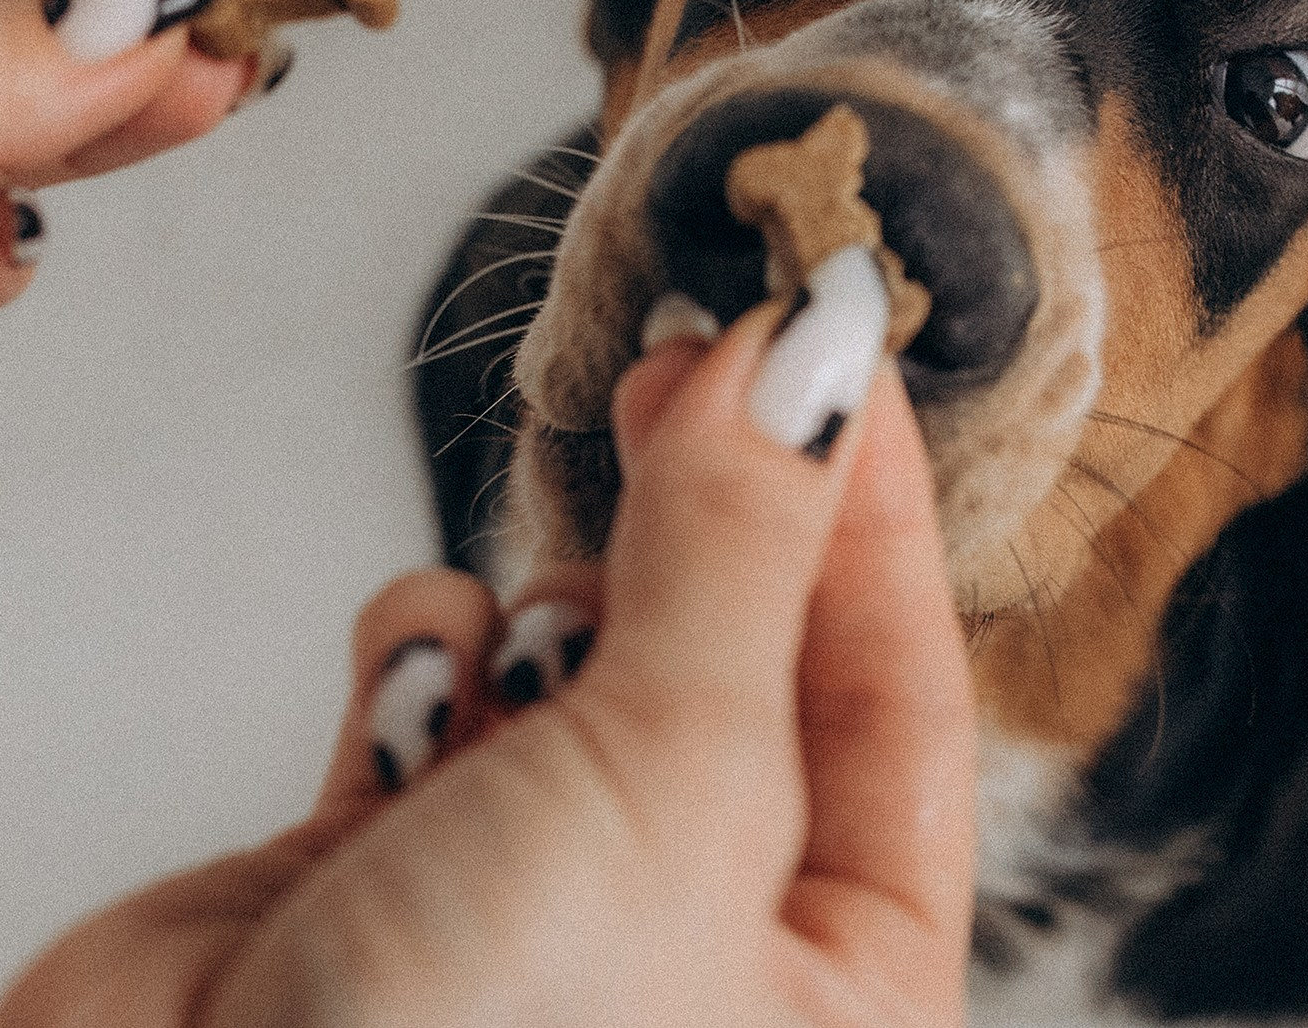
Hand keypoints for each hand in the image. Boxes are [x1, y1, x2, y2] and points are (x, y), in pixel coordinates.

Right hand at [0, 307, 977, 1027]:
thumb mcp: (676, 777)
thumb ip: (743, 553)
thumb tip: (808, 363)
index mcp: (846, 985)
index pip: (904, 692)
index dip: (871, 505)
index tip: (833, 343)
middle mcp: (709, 941)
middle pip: (753, 659)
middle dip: (720, 517)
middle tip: (692, 367)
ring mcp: (551, 894)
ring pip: (599, 654)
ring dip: (555, 618)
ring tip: (522, 659)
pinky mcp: (402, 857)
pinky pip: (455, 684)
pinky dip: (432, 655)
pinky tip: (411, 688)